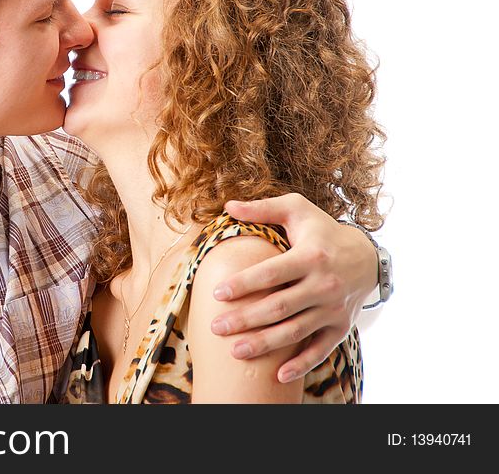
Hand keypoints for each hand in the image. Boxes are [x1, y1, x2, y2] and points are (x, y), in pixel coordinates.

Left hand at [211, 193, 377, 382]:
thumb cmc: (321, 230)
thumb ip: (262, 208)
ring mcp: (333, 309)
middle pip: (279, 307)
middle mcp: (324, 284)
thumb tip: (228, 206)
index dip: (244, 284)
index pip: (271, 273)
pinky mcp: (340, 327)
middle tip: (216, 328)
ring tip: (235, 352)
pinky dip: (301, 365)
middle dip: (245, 319)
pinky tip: (278, 376)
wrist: (366, 256)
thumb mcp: (296, 210)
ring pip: (295, 331)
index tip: (217, 293)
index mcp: (310, 256)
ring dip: (265, 344)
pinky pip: (320, 349)